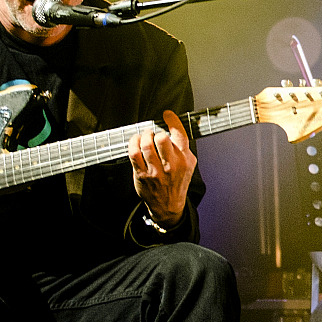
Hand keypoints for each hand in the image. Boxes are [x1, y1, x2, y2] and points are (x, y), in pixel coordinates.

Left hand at [129, 110, 195, 229]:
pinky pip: (133, 153)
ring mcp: (156, 171)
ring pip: (146, 144)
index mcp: (185, 159)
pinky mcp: (142, 174)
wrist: (169, 205)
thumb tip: (174, 129)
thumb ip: (183, 149)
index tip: (167, 115)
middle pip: (161, 138)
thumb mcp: (188, 165)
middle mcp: (172, 165)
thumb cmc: (177, 183)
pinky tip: (135, 142)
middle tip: (153, 134)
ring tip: (144, 137)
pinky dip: (133, 143)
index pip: (180, 134)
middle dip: (155, 132)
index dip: (172, 120)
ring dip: (143, 136)